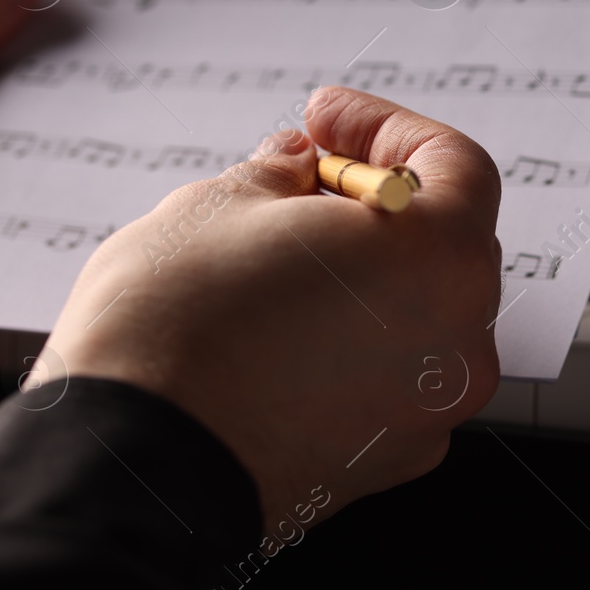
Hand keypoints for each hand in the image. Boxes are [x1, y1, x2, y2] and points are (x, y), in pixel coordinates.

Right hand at [39, 86, 502, 534]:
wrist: (129, 470)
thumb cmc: (174, 330)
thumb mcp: (220, 204)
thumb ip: (282, 174)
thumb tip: (297, 167)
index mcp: (443, 260)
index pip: (457, 165)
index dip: (387, 127)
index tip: (326, 119)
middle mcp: (461, 341)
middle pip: (446, 242)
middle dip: (379, 200)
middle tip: (301, 179)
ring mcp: (430, 411)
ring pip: (419, 314)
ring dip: (367, 273)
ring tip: (281, 255)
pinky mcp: (387, 461)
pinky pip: (390, 376)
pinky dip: (354, 340)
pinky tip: (285, 327)